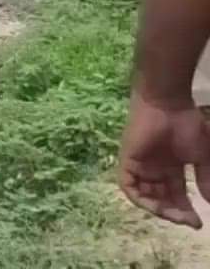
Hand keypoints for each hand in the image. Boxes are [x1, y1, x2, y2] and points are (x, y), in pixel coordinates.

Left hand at [118, 94, 209, 227]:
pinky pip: (129, 187)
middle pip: (161, 198)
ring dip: (160, 209)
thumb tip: (209, 203)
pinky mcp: (127, 161)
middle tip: (188, 221)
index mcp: (170, 168)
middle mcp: (154, 169)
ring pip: (145, 196)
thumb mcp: (202, 157)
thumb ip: (205, 179)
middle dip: (174, 213)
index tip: (198, 224)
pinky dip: (141, 199)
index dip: (185, 210)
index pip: (176, 195)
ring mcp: (140, 166)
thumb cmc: (187, 126)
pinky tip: (156, 207)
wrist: (168, 105)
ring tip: (176, 215)